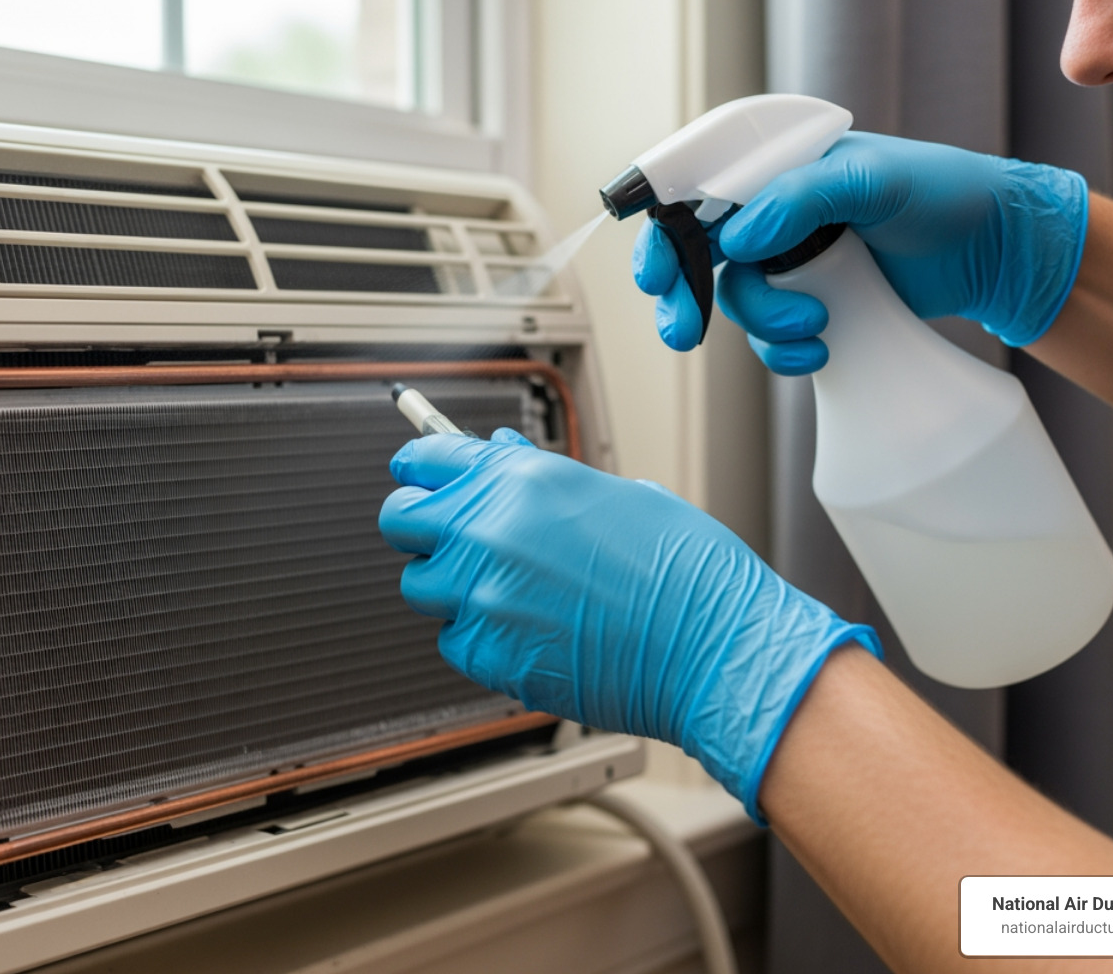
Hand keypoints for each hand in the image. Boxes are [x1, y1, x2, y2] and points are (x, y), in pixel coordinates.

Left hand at [378, 430, 878, 821]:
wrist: (713, 648)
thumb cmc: (685, 571)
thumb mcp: (616, 495)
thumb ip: (540, 477)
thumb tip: (498, 457)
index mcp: (524, 480)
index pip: (428, 458)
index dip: (419, 466)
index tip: (417, 473)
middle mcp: (492, 532)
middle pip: (399, 520)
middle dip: (422, 525)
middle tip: (451, 536)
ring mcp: (484, 597)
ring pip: (421, 586)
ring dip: (451, 585)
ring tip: (508, 589)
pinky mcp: (488, 655)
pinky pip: (453, 639)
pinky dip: (478, 635)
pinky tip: (529, 629)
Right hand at [632, 131, 1088, 372]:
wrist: (996, 252)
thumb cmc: (944, 193)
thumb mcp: (873, 180)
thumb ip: (800, 199)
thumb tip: (735, 241)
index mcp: (776, 165)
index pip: (695, 186)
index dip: (664, 227)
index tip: (656, 271)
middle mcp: (772, 211)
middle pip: (694, 251)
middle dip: (682, 293)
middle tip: (682, 329)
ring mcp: (789, 260)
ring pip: (735, 301)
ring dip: (762, 325)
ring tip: (813, 329)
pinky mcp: (811, 303)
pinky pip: (769, 337)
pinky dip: (784, 352)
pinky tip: (821, 352)